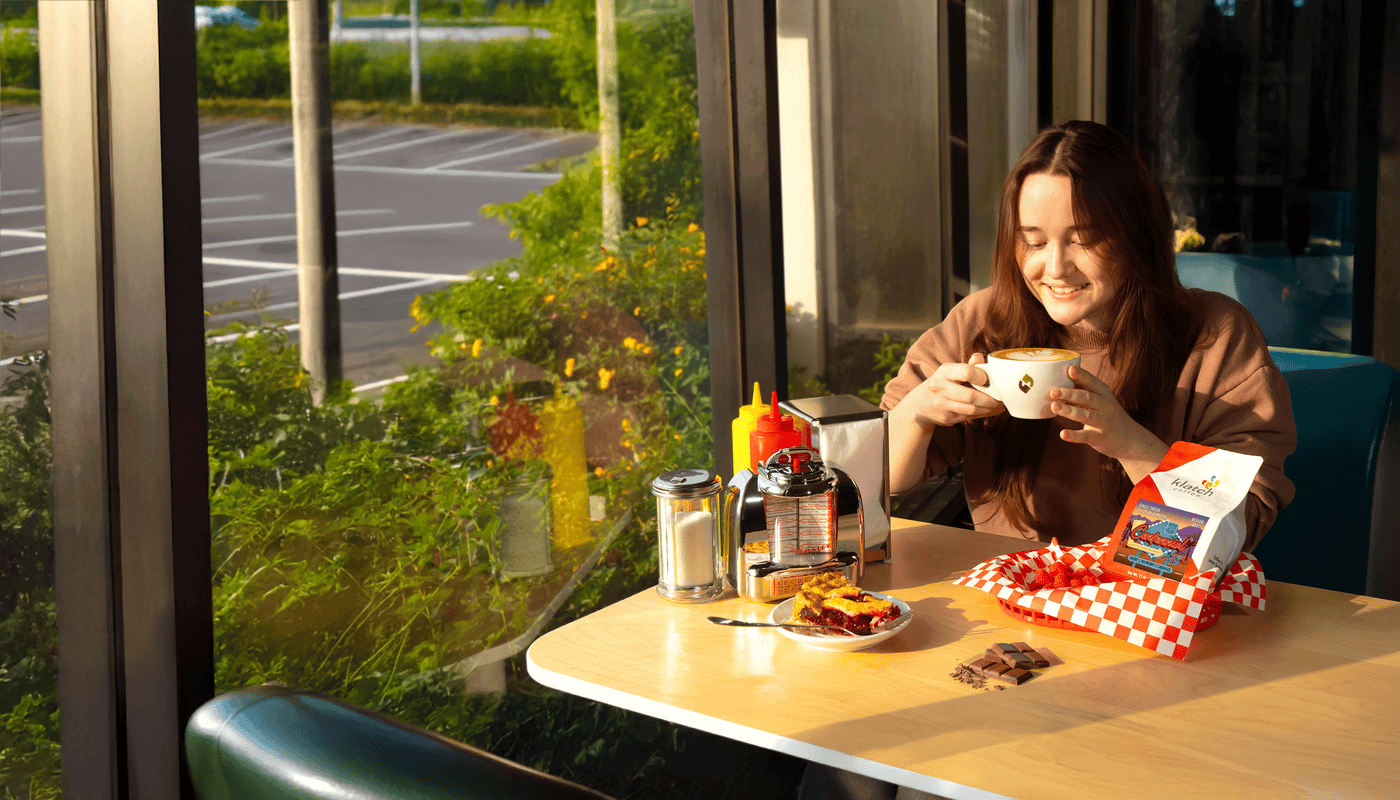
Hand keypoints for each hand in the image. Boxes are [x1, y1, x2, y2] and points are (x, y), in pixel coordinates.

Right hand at [898, 353, 1005, 427]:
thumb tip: (980, 357)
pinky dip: (983, 415)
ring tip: (999, 406)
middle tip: (1002, 399)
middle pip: (971, 396)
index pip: (966, 372)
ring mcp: (942, 405)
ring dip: (989, 409)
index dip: (981, 376)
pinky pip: (969, 417)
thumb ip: (967, 365)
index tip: (988, 380)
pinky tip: (990, 411)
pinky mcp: (946, 418)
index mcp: (944, 372)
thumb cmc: (942, 383)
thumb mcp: (949, 370)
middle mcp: (940, 388)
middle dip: (990, 399)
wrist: (919, 404)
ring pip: (972, 409)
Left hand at [1050, 365, 1168, 482]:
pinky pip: (1086, 436)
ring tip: (1054, 406)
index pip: (1093, 382)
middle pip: (1087, 397)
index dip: (1082, 375)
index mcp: (1104, 394)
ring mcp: (1104, 422)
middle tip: (1053, 391)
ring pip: (1086, 415)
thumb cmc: (1108, 416)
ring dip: (1069, 411)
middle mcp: (1106, 406)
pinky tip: (1062, 434)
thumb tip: (1059, 382)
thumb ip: (1084, 392)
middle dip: (1070, 393)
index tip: (1070, 369)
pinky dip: (1074, 436)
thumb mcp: (1101, 401)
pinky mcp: (1100, 438)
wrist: (1130, 439)